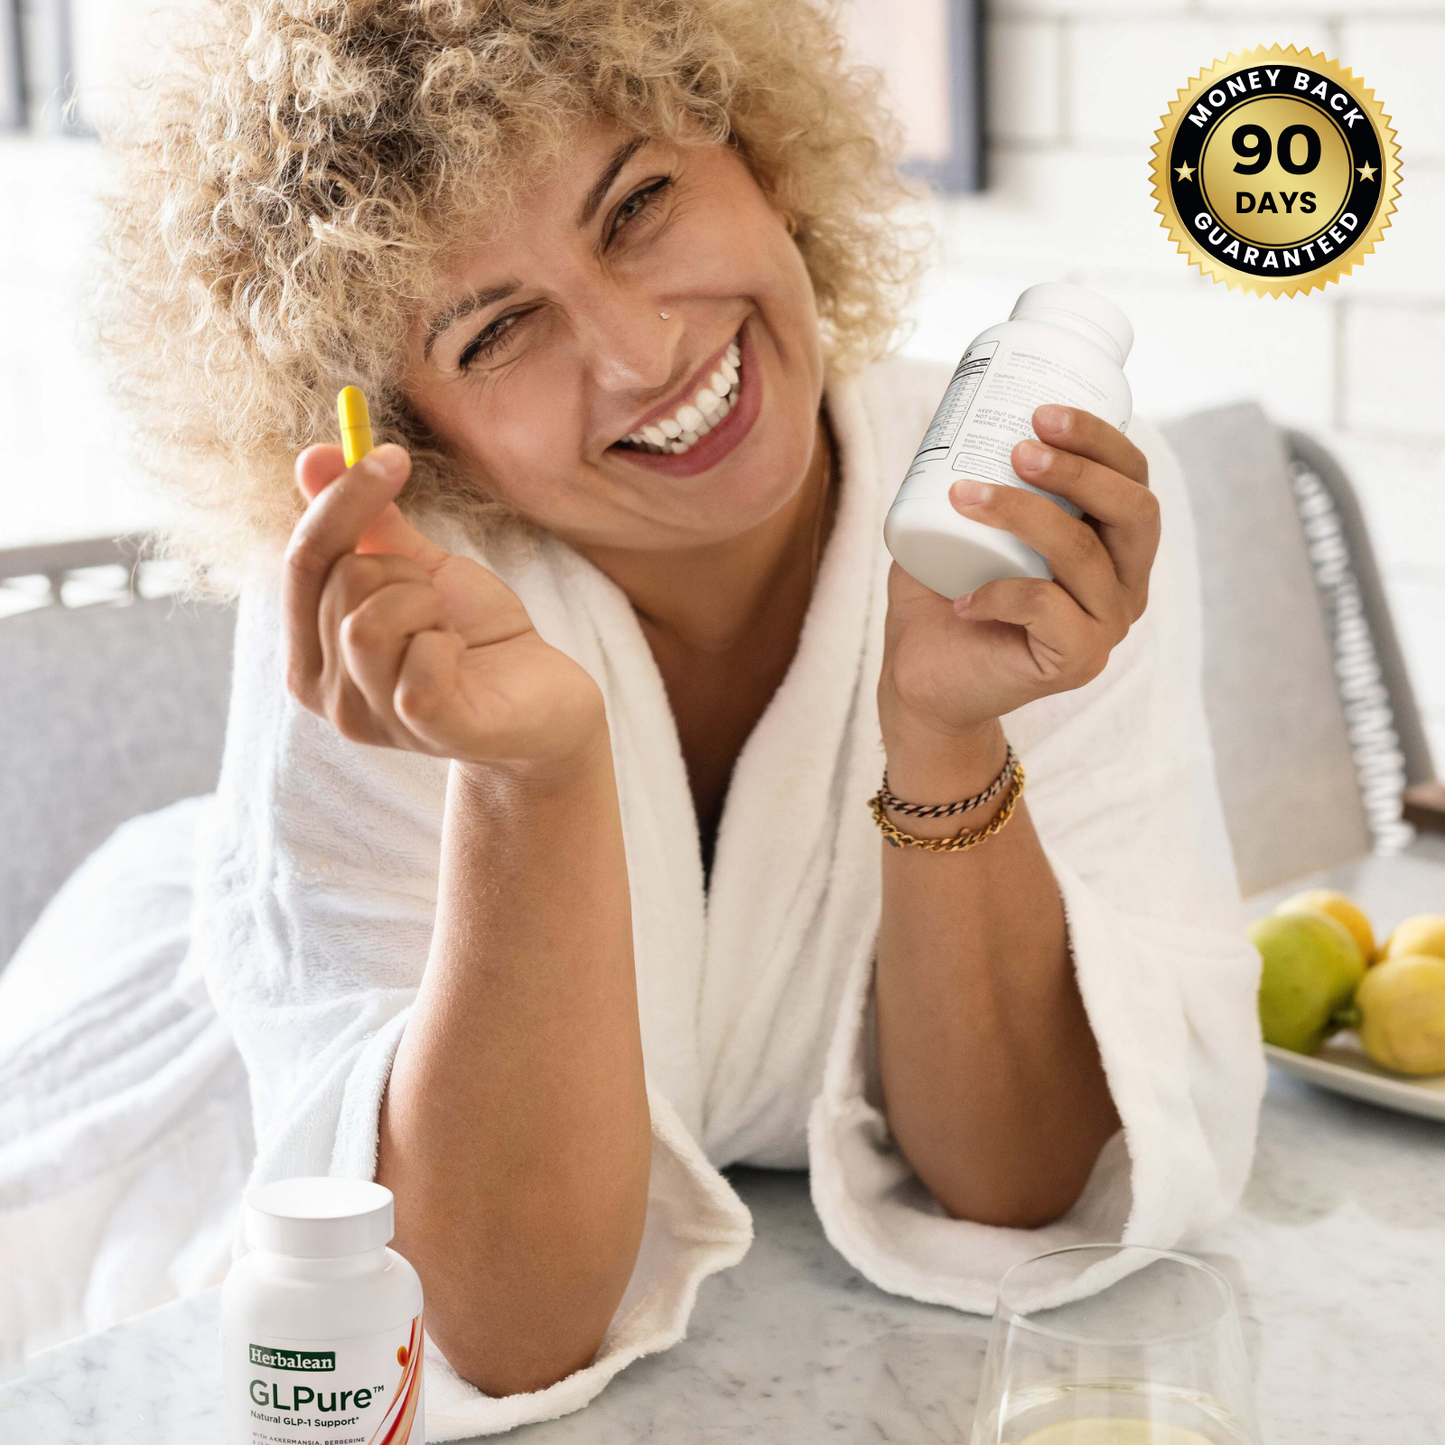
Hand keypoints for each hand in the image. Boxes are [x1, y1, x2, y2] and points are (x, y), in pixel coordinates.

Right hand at [284, 442, 605, 779]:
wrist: (547, 706)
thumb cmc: (478, 640)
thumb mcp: (422, 571)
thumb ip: (367, 524)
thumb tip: (316, 455)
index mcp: (312, 652)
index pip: (304, 559)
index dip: (344, 500)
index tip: (393, 453)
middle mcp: (326, 694)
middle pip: (342, 582)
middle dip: (405, 570)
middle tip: (440, 603)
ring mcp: (369, 719)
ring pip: (369, 622)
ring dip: (426, 605)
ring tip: (450, 632)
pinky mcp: (424, 730)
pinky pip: (420, 662)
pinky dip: (449, 644)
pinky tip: (463, 661)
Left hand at [880, 404, 1158, 749]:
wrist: (922, 682)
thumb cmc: (943, 598)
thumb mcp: (959, 526)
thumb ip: (972, 475)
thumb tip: (956, 407)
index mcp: (1114, 546)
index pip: (1133, 480)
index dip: (1100, 439)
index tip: (1041, 410)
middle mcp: (1125, 585)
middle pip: (1135, 511)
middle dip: (1080, 469)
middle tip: (1021, 448)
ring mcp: (1106, 627)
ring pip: (1083, 555)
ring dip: (1023, 514)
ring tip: (964, 494)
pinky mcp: (1076, 661)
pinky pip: (1047, 610)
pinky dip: (999, 593)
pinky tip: (959, 598)